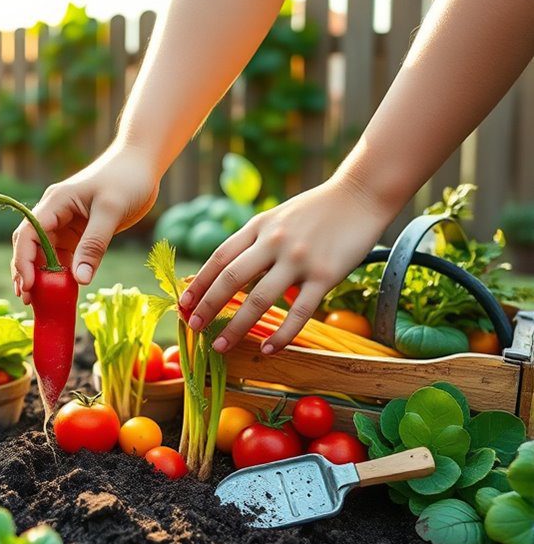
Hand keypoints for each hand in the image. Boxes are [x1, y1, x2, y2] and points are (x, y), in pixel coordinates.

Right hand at [11, 146, 158, 304]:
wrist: (142, 164)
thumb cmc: (126, 179)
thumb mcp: (110, 212)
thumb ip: (94, 245)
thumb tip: (80, 279)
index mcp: (54, 203)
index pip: (28, 234)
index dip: (23, 261)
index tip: (28, 285)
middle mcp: (54, 214)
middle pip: (30, 246)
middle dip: (26, 272)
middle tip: (28, 300)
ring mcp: (65, 224)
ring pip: (44, 254)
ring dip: (41, 276)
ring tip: (38, 302)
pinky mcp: (78, 233)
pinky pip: (63, 257)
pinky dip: (60, 274)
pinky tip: (61, 292)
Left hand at [179, 178, 397, 353]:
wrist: (360, 195)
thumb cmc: (316, 210)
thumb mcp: (277, 217)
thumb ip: (256, 243)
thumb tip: (234, 279)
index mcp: (258, 227)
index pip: (219, 258)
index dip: (198, 282)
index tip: (183, 303)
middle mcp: (273, 242)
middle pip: (231, 279)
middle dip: (208, 306)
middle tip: (192, 327)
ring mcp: (298, 259)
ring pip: (259, 299)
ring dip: (236, 326)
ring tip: (220, 345)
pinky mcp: (325, 275)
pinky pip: (299, 312)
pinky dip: (281, 334)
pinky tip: (268, 349)